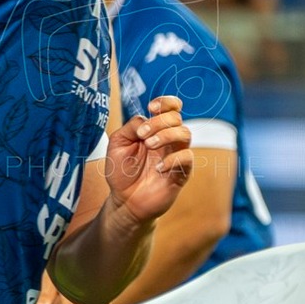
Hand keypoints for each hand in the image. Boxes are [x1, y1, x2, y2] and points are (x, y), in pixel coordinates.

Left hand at [103, 96, 194, 223]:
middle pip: (176, 118)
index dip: (166, 102)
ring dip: (167, 135)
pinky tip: (158, 168)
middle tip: (143, 135)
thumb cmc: (121, 172)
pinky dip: (173, 159)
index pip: (171, 108)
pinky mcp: (181, 172)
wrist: (125, 201)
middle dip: (159, 121)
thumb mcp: (117, 144)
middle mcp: (168, 140)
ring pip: (185, 133)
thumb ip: (130, 126)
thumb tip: (145, 119)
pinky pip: (187, 158)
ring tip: (150, 145)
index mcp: (154, 129)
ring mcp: (176, 155)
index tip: (152, 107)